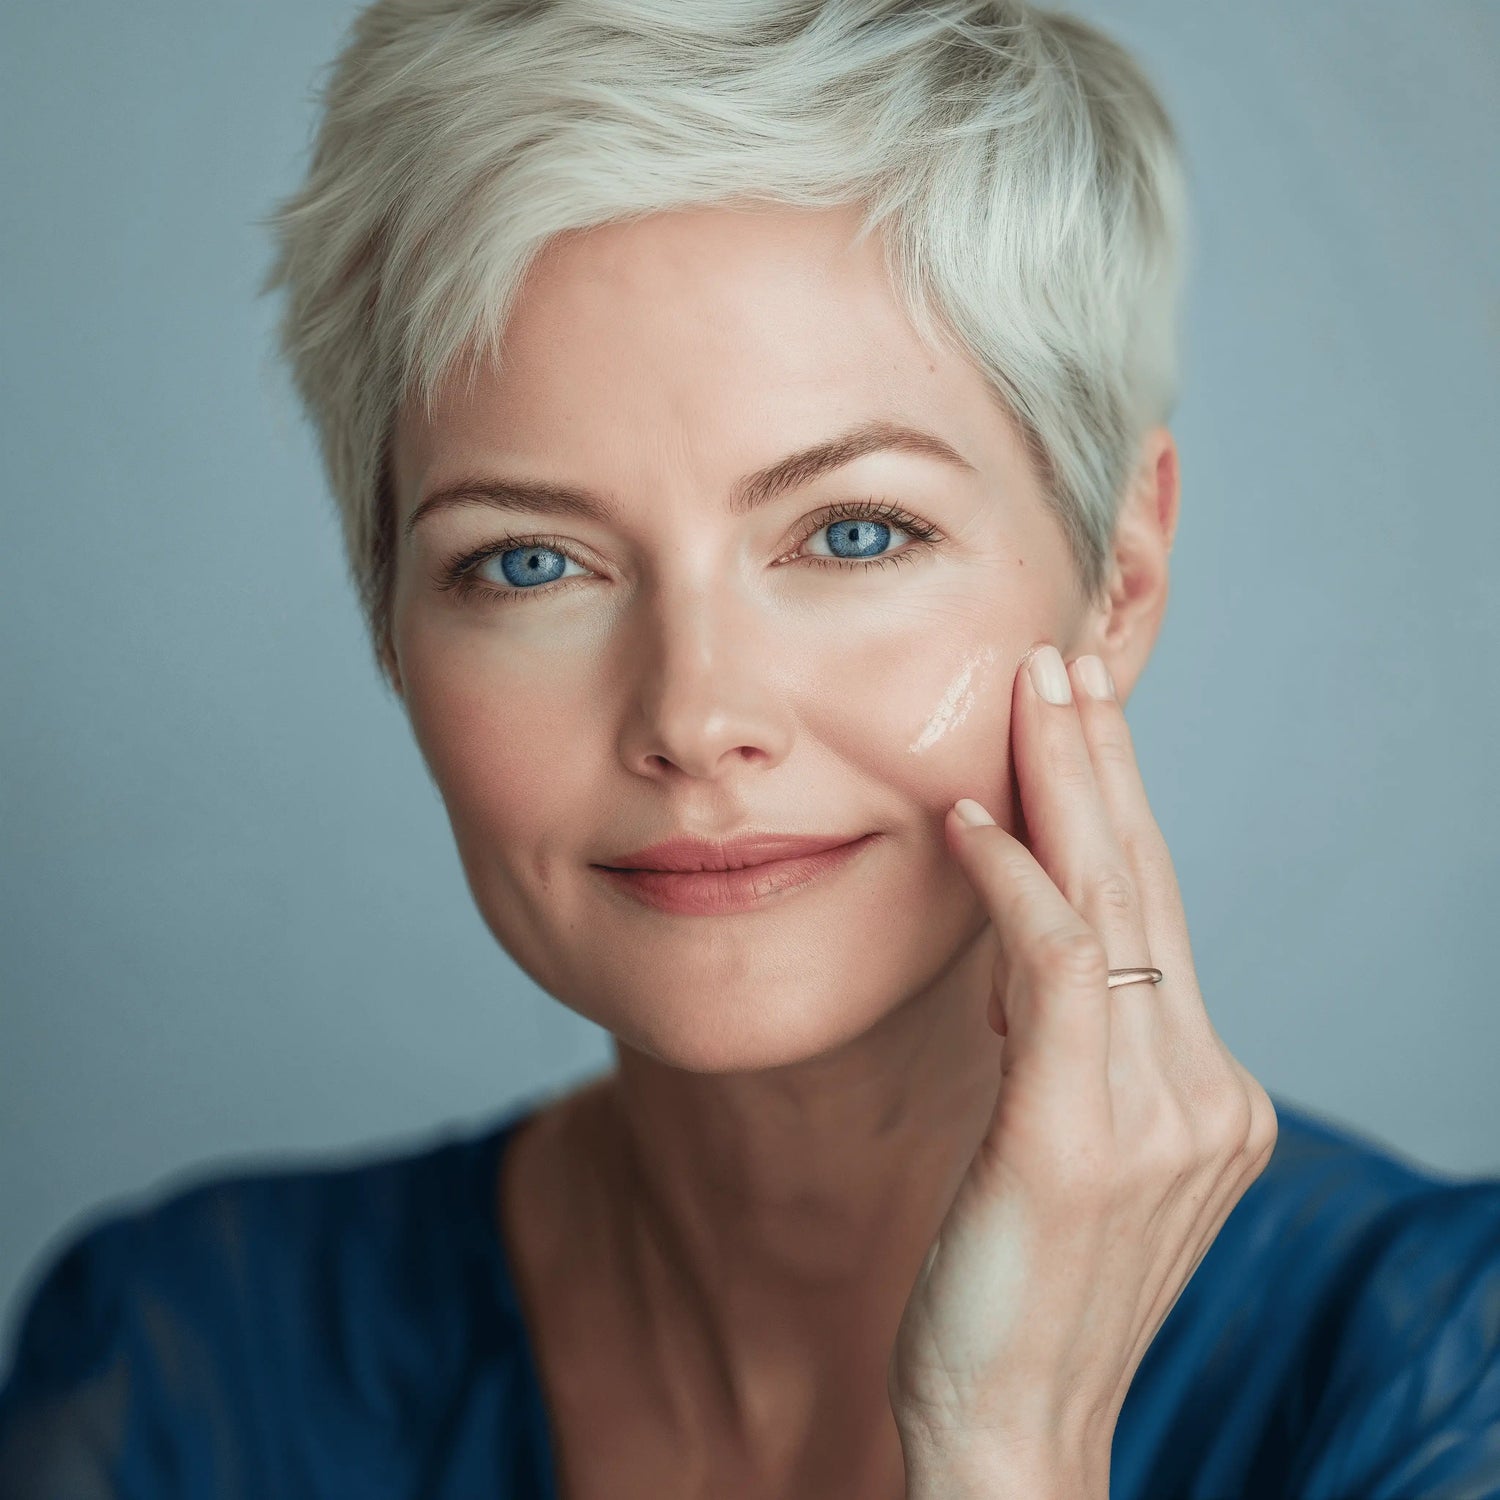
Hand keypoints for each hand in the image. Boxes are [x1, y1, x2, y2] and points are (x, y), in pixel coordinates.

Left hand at [887, 644, 1278, 1490]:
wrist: (1012, 1434)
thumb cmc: (1015, 1289)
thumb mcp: (1054, 1141)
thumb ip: (1055, 1032)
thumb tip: (1019, 918)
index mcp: (1200, 1088)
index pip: (1154, 915)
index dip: (1118, 808)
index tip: (1081, 719)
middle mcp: (1201, 1089)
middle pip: (1148, 889)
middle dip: (1103, 764)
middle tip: (1065, 662)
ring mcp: (1155, 1115)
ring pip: (1112, 908)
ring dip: (1067, 787)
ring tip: (1034, 691)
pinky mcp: (1079, 1139)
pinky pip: (1053, 974)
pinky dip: (1014, 886)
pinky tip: (969, 820)